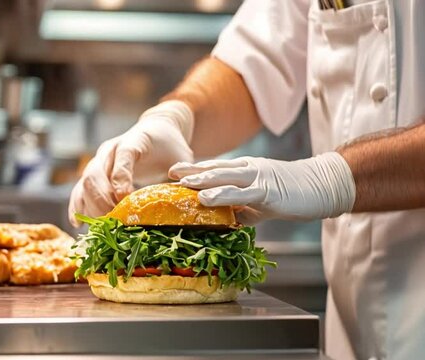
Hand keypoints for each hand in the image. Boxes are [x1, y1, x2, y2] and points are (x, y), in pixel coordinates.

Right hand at [68, 101, 194, 225]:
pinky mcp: (94, 174)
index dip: (121, 180)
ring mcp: (99, 161)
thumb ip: (180, 176)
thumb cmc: (169, 146)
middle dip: (102, 201)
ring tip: (105, 227)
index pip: (123, 157)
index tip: (125, 201)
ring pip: (84, 184)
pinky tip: (78, 224)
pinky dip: (78, 207)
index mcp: (134, 141)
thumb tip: (177, 200)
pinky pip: (79, 190)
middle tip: (115, 222)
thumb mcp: (181, 157)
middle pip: (95, 174)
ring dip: (92, 208)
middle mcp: (110, 150)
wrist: (156, 131)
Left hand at [169, 152, 355, 223]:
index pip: (216, 167)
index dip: (195, 169)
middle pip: (214, 168)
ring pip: (223, 176)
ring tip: (180, 184)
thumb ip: (243, 208)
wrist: (323, 186)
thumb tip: (226, 222)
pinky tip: (205, 198)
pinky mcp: (266, 191)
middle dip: (190, 171)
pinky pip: (239, 193)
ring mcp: (257, 178)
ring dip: (200, 180)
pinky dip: (220, 195)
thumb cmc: (293, 194)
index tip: (174, 172)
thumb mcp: (262, 201)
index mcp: (246, 170)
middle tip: (169, 173)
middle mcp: (248, 169)